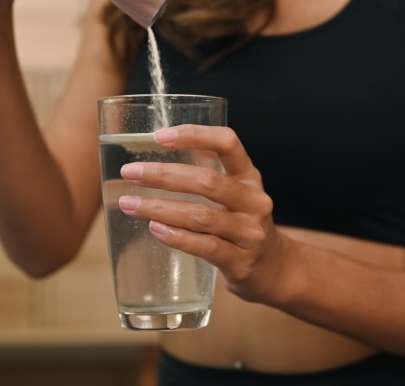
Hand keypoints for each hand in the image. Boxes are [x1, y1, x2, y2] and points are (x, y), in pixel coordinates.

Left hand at [117, 125, 292, 303]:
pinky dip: (177, 237)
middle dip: (164, 175)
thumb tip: (163, 147)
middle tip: (130, 172)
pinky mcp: (241, 262)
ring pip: (202, 216)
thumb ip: (209, 171)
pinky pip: (206, 246)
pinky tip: (155, 229)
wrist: (274, 269)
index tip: (159, 136)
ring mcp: (249, 233)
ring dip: (160, 208)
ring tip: (130, 204)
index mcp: (249, 176)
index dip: (195, 135)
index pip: (228, 144)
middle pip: (208, 181)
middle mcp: (254, 200)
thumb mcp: (237, 192)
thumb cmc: (243, 224)